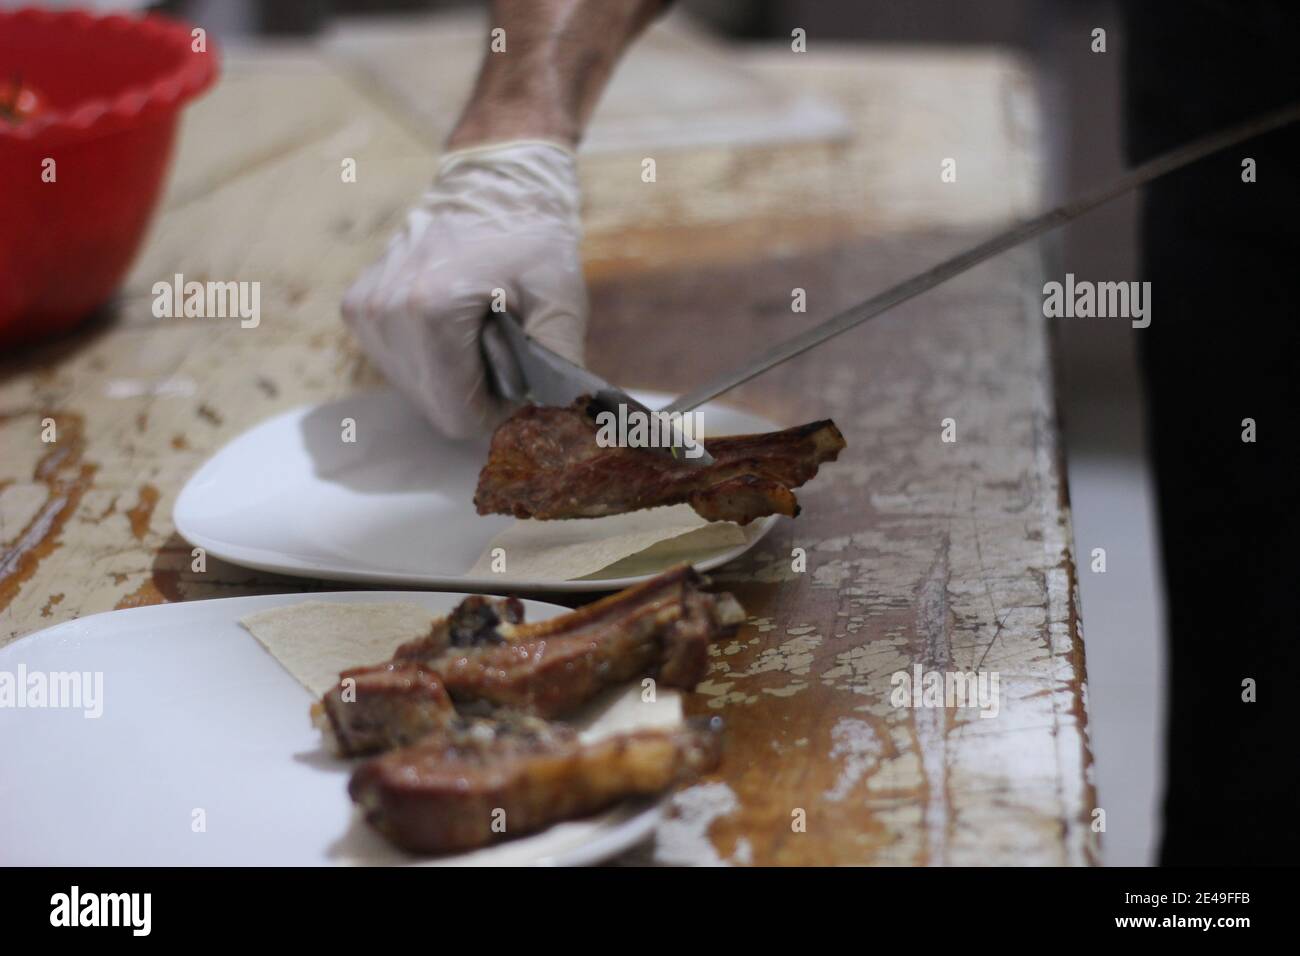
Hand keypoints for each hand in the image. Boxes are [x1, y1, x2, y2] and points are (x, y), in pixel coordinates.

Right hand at [342, 141, 586, 438]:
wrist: (492, 183)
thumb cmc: (532, 238)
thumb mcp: (562, 300)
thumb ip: (559, 368)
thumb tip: (557, 424)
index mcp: (430, 311)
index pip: (457, 414)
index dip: (495, 412)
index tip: (519, 381)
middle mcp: (385, 313)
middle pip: (435, 406)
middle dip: (475, 393)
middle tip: (503, 350)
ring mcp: (366, 310)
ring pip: (415, 388)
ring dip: (452, 376)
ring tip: (478, 331)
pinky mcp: (357, 307)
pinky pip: (397, 364)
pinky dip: (429, 357)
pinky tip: (453, 322)